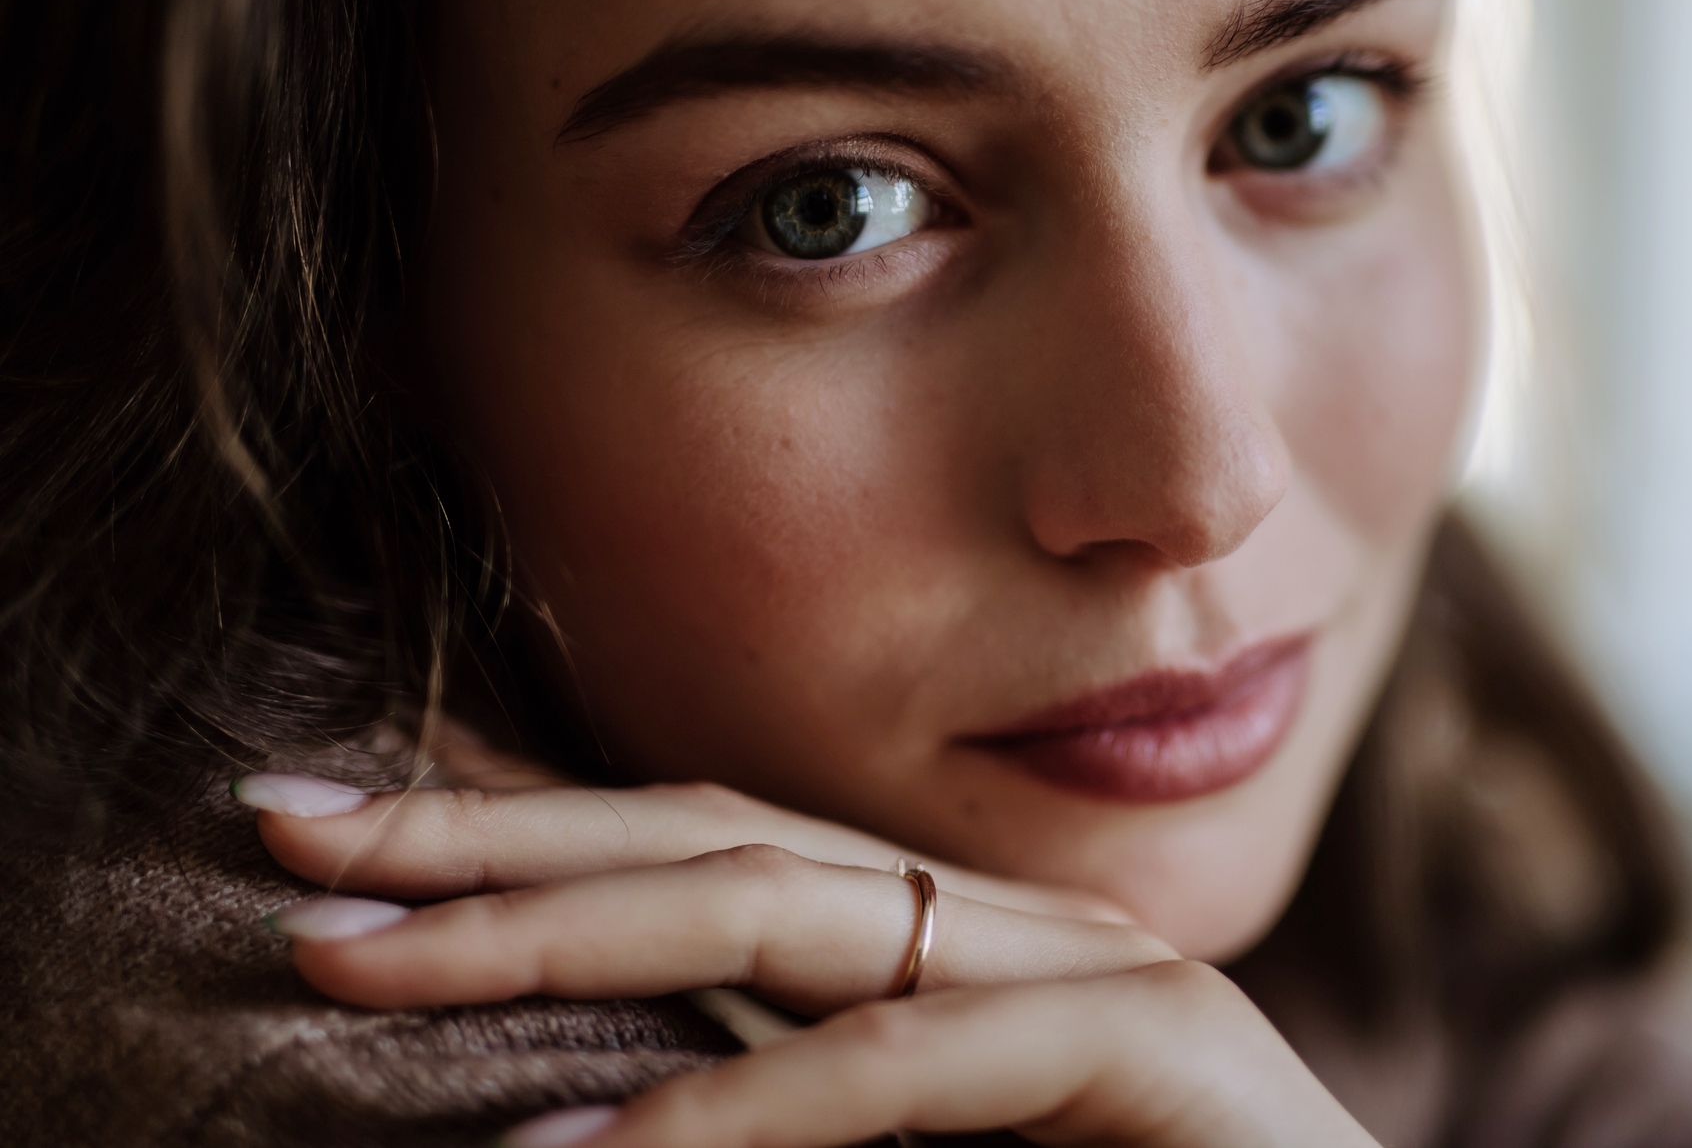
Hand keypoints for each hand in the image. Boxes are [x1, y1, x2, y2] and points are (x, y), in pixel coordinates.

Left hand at [242, 767, 1374, 1145]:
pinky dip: (741, 1112)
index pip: (702, 846)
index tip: (353, 829)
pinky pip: (911, 1064)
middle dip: (489, 841)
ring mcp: (1082, 969)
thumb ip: (788, 1104)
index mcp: (942, 952)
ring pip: (785, 909)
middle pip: (711, 842)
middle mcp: (1003, 928)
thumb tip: (585, 1105)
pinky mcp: (1155, 1047)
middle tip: (290, 836)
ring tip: (363, 956)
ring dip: (559, 933)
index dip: (521, 824)